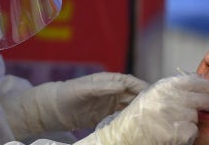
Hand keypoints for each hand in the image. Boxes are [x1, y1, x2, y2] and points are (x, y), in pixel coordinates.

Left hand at [0, 72, 147, 139]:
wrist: (51, 109)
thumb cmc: (67, 93)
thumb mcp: (84, 89)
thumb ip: (102, 87)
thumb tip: (122, 85)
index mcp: (108, 81)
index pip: (130, 82)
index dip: (143, 87)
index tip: (154, 95)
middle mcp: (111, 92)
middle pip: (133, 96)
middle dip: (144, 102)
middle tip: (156, 111)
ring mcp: (109, 105)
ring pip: (128, 108)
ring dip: (137, 113)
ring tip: (148, 121)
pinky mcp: (104, 117)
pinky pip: (120, 119)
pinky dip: (127, 122)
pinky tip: (134, 129)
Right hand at [75, 74, 208, 144]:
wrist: (125, 135)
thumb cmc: (139, 115)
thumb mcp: (153, 94)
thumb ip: (176, 89)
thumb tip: (207, 86)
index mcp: (165, 85)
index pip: (196, 81)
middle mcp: (172, 98)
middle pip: (205, 98)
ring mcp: (176, 116)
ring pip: (197, 117)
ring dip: (191, 121)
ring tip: (174, 122)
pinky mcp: (178, 133)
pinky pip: (192, 132)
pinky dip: (186, 134)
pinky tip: (173, 133)